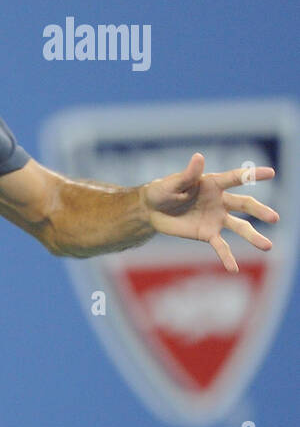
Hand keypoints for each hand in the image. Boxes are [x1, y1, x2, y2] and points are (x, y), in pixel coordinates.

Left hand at [141, 153, 278, 272]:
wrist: (151, 210)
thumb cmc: (162, 191)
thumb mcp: (172, 183)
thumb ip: (188, 174)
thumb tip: (199, 156)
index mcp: (213, 184)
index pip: (236, 178)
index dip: (252, 175)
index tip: (272, 173)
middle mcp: (220, 201)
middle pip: (244, 205)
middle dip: (259, 211)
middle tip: (274, 218)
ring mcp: (216, 218)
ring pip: (239, 227)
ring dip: (253, 237)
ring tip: (267, 246)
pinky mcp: (207, 233)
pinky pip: (221, 246)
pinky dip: (227, 257)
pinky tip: (233, 269)